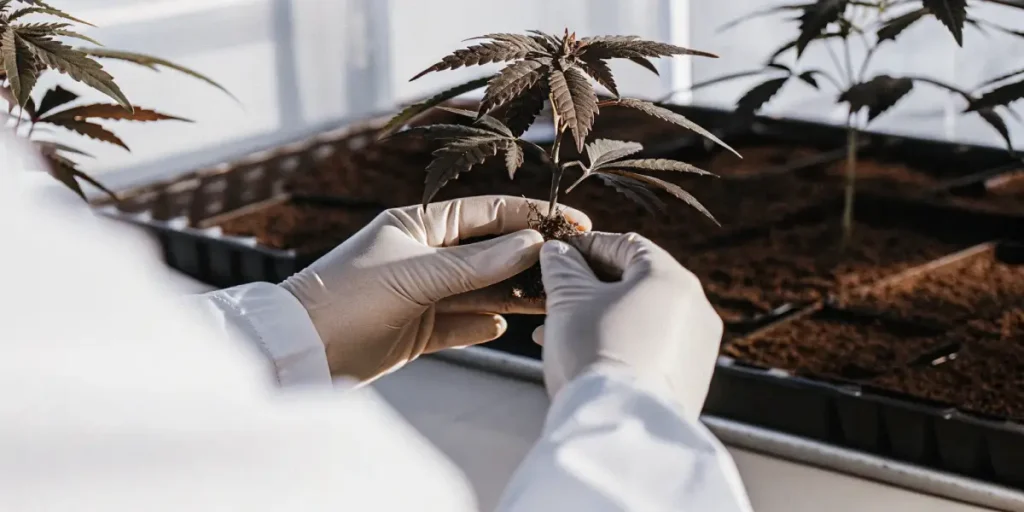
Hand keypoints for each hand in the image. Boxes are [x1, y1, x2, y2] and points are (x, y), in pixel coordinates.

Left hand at [281, 195, 590, 382]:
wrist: (301, 350)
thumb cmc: (346, 296)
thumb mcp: (416, 275)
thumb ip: (476, 263)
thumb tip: (532, 243)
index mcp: (418, 225)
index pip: (485, 214)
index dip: (529, 217)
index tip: (571, 221)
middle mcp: (423, 256)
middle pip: (489, 254)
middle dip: (528, 260)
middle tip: (570, 267)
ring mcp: (422, 294)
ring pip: (480, 291)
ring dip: (512, 295)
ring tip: (551, 300)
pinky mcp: (418, 331)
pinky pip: (461, 324)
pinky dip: (481, 325)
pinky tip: (501, 325)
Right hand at [535, 232, 723, 420]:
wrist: (619, 426)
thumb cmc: (595, 352)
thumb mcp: (568, 300)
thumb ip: (562, 267)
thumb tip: (558, 251)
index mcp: (672, 278)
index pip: (628, 245)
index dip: (588, 246)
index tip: (560, 254)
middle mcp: (696, 308)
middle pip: (637, 282)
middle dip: (590, 287)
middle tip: (557, 295)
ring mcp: (699, 347)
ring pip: (642, 318)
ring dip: (601, 318)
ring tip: (560, 332)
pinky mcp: (692, 379)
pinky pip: (653, 348)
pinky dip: (621, 344)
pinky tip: (587, 358)